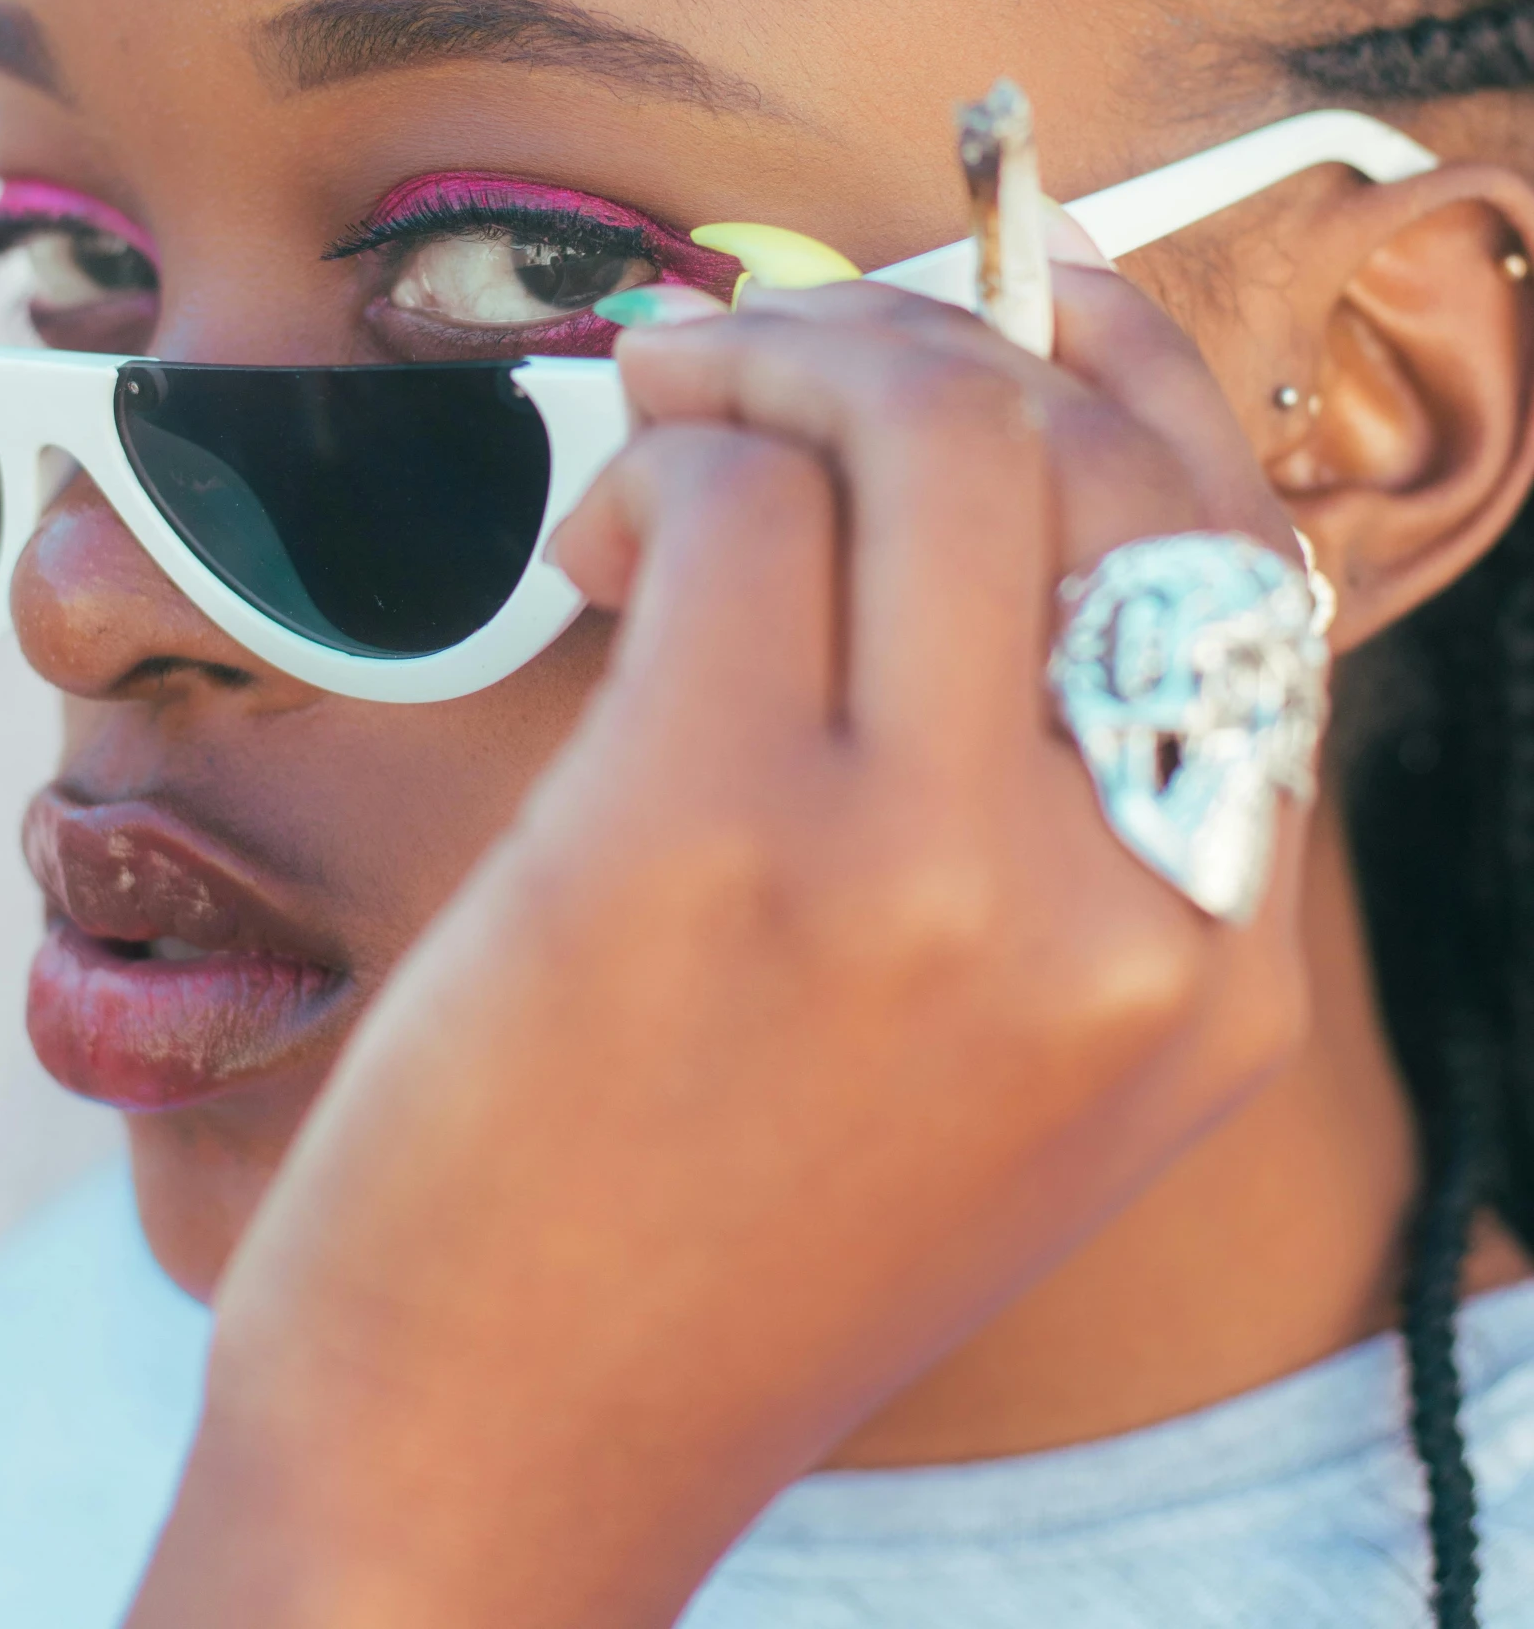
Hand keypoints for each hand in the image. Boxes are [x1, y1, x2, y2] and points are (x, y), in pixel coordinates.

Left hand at [130, 268, 1311, 1628]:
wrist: (503, 1455)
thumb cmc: (717, 1225)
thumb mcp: (990, 1052)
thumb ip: (1053, 799)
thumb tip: (994, 473)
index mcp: (1215, 969)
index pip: (1249, 564)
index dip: (1136, 377)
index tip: (1027, 297)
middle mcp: (1119, 912)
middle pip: (1098, 456)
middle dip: (926, 334)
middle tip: (775, 353)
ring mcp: (927, 869)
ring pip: (928, 431)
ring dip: (777, 363)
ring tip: (669, 426)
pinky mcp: (712, 830)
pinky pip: (732, 501)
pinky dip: (662, 468)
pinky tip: (598, 558)